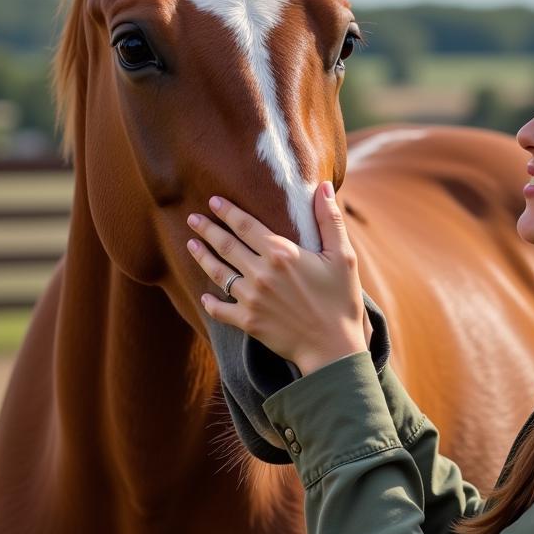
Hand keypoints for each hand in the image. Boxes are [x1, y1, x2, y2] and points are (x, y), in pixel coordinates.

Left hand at [186, 181, 367, 375]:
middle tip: (192, 218)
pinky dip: (210, 302)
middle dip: (207, 229)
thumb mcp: (343, 256)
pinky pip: (220, 310)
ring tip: (191, 245)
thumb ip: (329, 219)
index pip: (245, 225)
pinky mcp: (248, 322)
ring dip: (202, 257)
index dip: (227, 211)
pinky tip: (204, 295)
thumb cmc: (341, 300)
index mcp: (281, 253)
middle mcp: (261, 273)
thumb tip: (322, 186)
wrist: (333, 347)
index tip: (213, 201)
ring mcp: (251, 299)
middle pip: (226, 245)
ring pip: (218, 273)